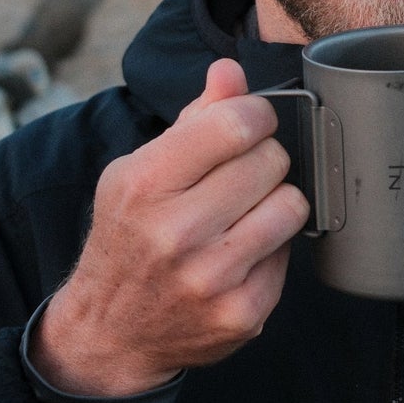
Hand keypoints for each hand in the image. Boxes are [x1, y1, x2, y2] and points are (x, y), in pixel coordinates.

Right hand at [31, 59, 309, 395]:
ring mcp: (212, 278)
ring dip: (276, 201)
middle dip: (263, 159)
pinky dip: (271, 247)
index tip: (250, 123)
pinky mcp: (242, 313)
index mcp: (145, 184)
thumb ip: (194, 118)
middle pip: (271, 161)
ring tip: (247, 210)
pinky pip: (290, 253)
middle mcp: (177, 232)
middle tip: (242, 175)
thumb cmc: (130, 237)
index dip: (256, 115)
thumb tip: (231, 70)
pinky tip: (241, 253)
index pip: (237, 124)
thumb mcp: (139, 170)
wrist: (110, 332)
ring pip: (292, 205)